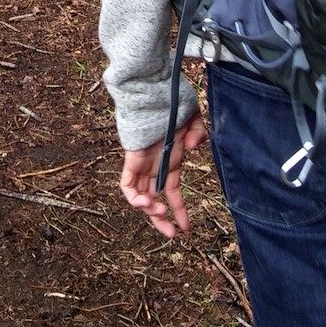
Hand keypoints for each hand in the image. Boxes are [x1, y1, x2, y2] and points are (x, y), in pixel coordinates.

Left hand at [119, 113, 207, 238]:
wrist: (153, 91)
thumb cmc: (171, 103)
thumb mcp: (193, 120)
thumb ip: (197, 134)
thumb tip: (192, 147)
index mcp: (169, 161)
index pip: (171, 192)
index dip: (178, 210)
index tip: (185, 229)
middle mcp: (155, 165)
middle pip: (154, 199)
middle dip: (160, 220)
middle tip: (171, 234)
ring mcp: (142, 163)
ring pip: (140, 197)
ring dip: (149, 211)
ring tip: (159, 212)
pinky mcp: (131, 160)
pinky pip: (128, 186)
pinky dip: (134, 198)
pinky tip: (146, 203)